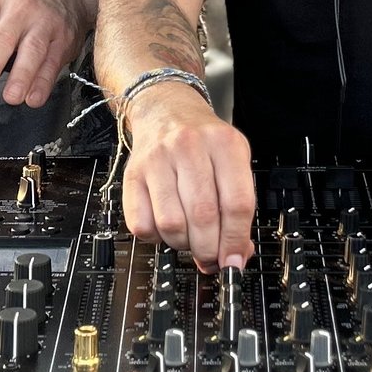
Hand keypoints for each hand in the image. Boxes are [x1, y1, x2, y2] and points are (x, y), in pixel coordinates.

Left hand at [0, 0, 89, 109]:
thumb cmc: (19, 7)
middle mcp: (19, 9)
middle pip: (4, 37)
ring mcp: (44, 23)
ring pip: (32, 49)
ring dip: (22, 75)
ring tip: (11, 96)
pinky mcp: (63, 40)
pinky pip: (52, 62)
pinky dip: (43, 82)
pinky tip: (33, 97)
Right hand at [121, 82, 255, 271]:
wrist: (166, 111)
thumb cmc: (204, 142)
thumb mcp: (234, 161)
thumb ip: (239, 206)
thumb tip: (237, 254)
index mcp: (224, 144)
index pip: (236, 203)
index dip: (236, 240)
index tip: (235, 260)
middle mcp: (189, 147)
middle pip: (203, 217)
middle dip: (209, 249)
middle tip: (211, 257)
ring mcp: (157, 160)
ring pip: (171, 224)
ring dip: (183, 244)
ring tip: (189, 238)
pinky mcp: (132, 174)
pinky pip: (141, 223)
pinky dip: (156, 237)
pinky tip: (166, 227)